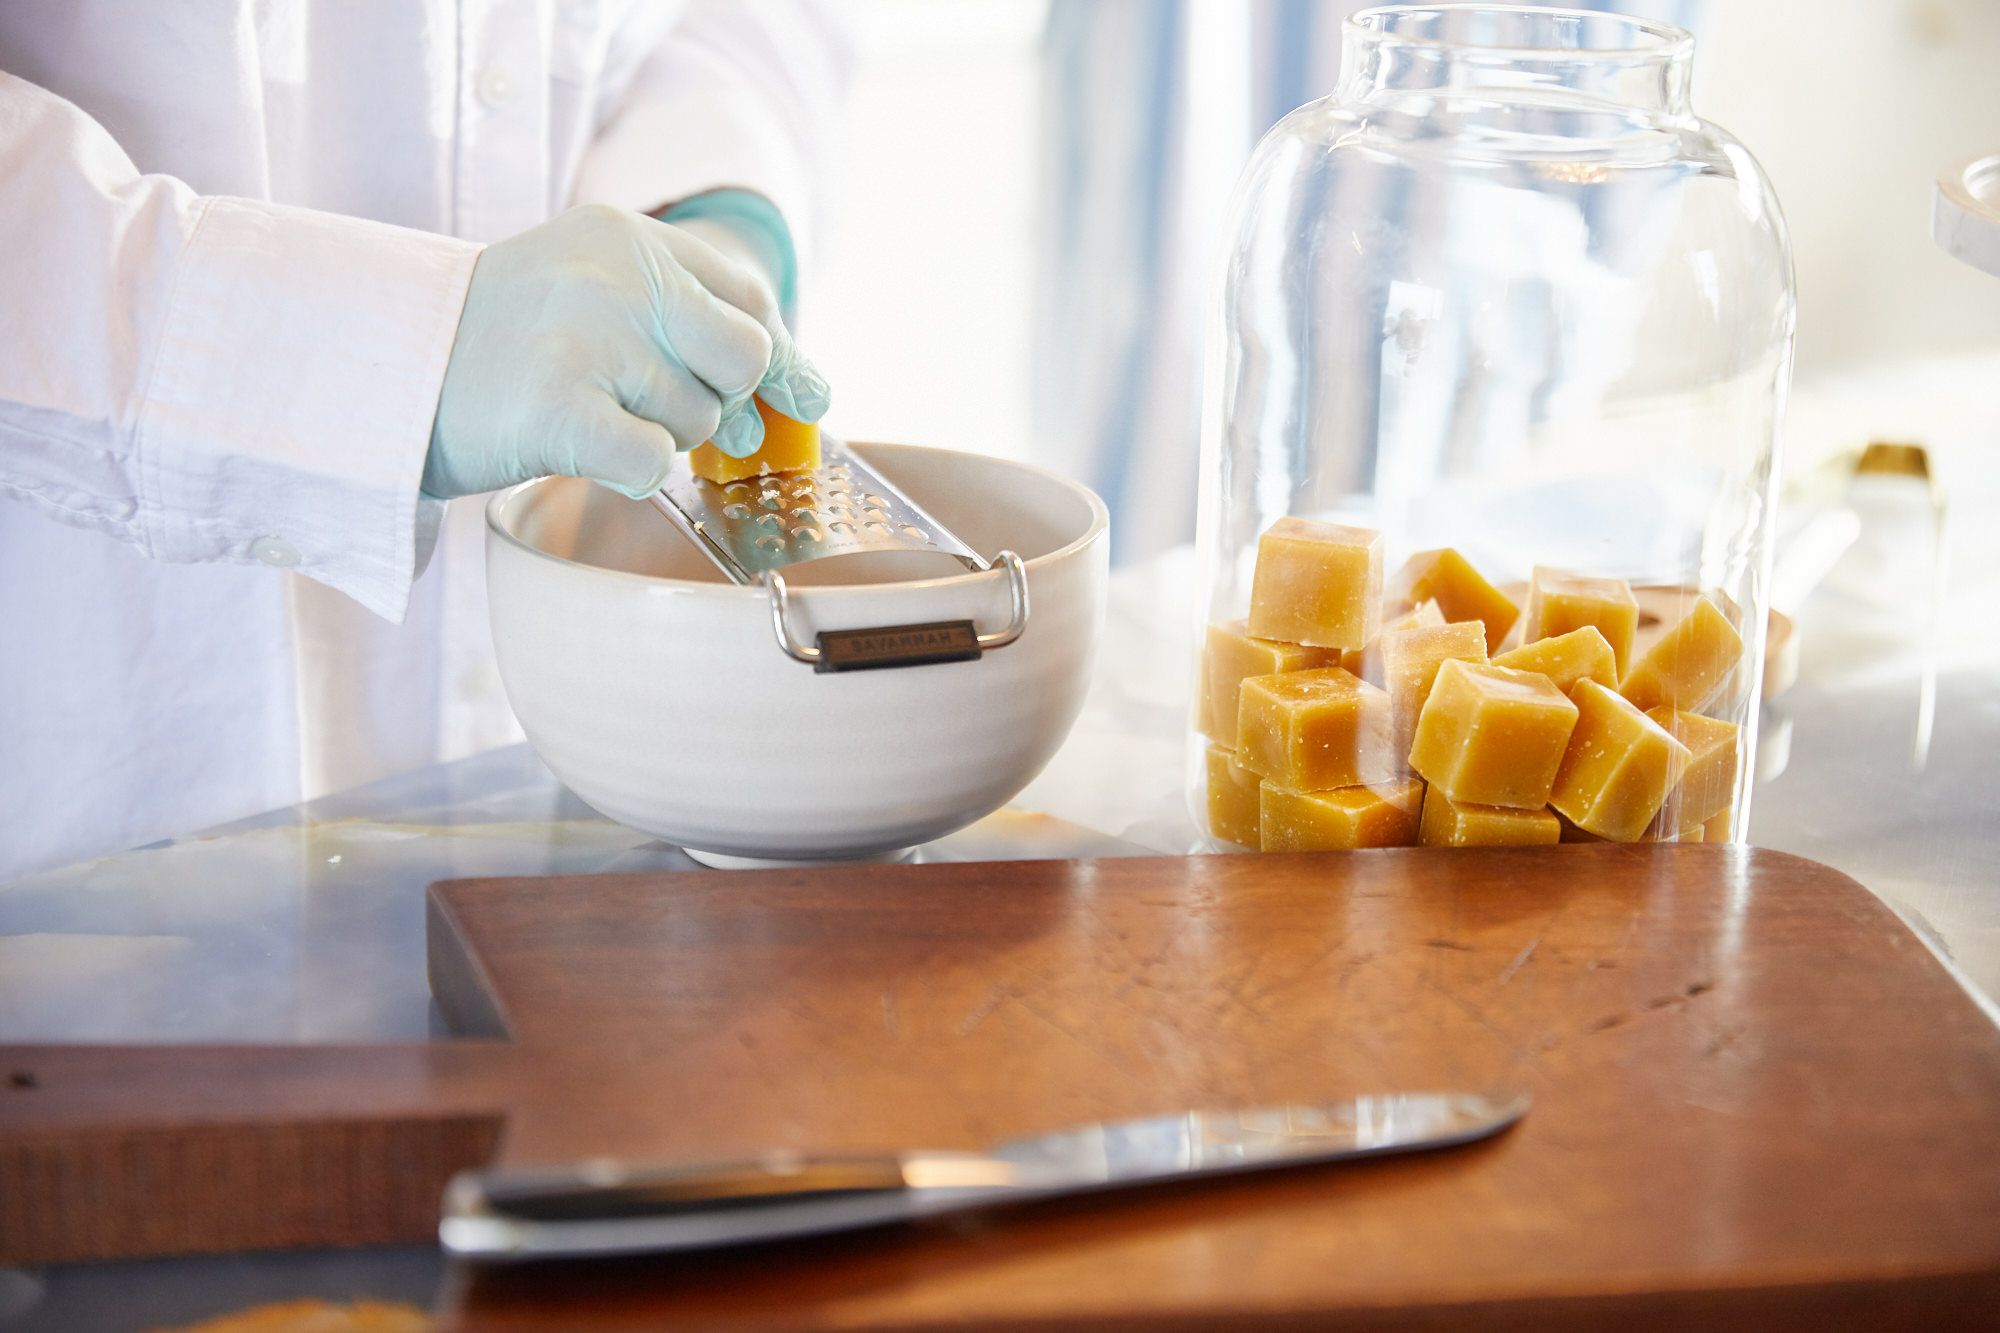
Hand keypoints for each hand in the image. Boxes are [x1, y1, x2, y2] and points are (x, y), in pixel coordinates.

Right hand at [422, 204, 829, 498]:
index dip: (775, 358)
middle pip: (745, 358)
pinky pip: (652, 463)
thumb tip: (811, 394)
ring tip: (586, 413)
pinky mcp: (560, 408)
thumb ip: (696, 329)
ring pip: (696, 420)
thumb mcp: (596, 298)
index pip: (751, 299)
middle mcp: (617, 276)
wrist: (384, 369)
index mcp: (629, 238)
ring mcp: (588, 339)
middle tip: (656, 409)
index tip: (783, 397)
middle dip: (719, 402)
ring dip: (655, 436)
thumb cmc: (502, 346)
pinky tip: (585, 452)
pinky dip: (630, 474)